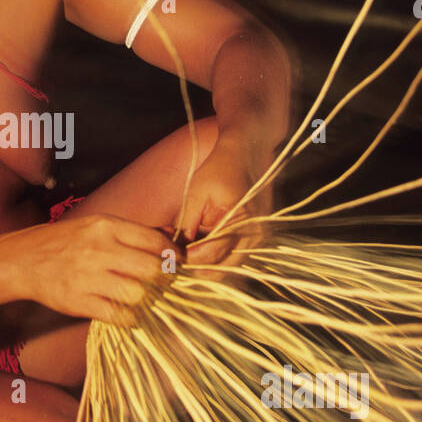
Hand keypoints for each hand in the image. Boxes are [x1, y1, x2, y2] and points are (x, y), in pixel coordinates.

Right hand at [9, 213, 183, 325]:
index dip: (174, 256)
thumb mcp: (97, 226)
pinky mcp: (78, 301)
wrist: (23, 259)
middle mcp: (99, 249)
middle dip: (166, 280)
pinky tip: (128, 314)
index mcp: (106, 226)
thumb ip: (132, 232)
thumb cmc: (66, 242)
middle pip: (152, 269)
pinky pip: (118, 315)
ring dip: (148, 301)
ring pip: (138, 294)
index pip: (155, 241)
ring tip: (146, 300)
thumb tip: (171, 234)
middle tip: (165, 284)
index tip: (178, 264)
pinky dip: (130, 318)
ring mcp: (88, 276)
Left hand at [176, 135, 271, 270]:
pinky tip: (190, 243)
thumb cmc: (221, 167)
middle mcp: (254, 238)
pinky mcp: (250, 241)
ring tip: (178, 247)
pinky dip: (209, 255)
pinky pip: (228, 258)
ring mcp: (254, 241)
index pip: (211, 256)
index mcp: (243, 224)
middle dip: (193, 266)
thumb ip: (186, 223)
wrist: (246, 151)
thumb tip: (172, 250)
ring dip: (200, 263)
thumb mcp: (197, 192)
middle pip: (219, 270)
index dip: (186, 259)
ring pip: (223, 268)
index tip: (166, 256)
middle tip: (169, 256)